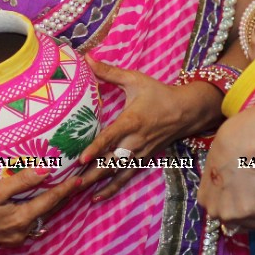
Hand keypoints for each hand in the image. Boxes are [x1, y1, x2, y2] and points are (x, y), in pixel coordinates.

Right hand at [0, 169, 82, 246]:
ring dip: (49, 207)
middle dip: (61, 199)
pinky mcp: (4, 238)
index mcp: (21, 218)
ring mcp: (13, 238)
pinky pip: (28, 225)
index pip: (49, 201)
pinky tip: (36, 208)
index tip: (78, 180)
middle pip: (47, 213)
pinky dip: (36, 214)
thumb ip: (22, 180)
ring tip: (59, 194)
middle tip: (74, 186)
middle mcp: (21, 231)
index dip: (64, 190)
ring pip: (39, 220)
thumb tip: (47, 169)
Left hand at [76, 56, 196, 200]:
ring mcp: (140, 153)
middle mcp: (135, 141)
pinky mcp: (143, 159)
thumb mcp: (134, 79)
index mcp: (131, 121)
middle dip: (91, 171)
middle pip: (111, 160)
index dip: (96, 148)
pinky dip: (112, 188)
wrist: (186, 111)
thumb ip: (109, 71)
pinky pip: (126, 177)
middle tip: (69, 181)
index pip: (111, 137)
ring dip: (97, 181)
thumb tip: (86, 58)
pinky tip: (97, 196)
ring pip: (117, 172)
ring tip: (77, 190)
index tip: (80, 158)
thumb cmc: (157, 93)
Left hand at [197, 110, 254, 233]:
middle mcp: (216, 211)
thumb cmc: (226, 147)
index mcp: (204, 199)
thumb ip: (219, 181)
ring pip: (254, 223)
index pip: (221, 213)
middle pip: (237, 223)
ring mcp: (232, 213)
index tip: (247, 217)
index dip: (236, 216)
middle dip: (251, 224)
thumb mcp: (215, 167)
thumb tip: (228, 182)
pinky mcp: (251, 211)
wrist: (239, 145)